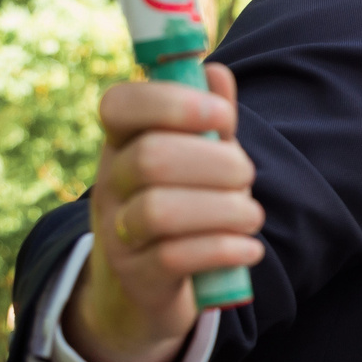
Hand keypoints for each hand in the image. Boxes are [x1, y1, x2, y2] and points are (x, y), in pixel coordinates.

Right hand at [63, 61, 264, 361]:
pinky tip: (248, 248)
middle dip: (217, 164)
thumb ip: (208, 117)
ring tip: (250, 216)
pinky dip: (223, 249)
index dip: (173, 102)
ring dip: (224, 209)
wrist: (144, 289)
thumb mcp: (195, 157)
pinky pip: (175, 258)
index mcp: (123, 142)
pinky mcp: (137, 277)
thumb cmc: (183, 205)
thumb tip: (215, 72)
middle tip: (246, 176)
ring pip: (160, 211)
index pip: (119, 105)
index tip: (223, 116)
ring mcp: (118, 232)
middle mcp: (111, 184)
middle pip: (152, 158)